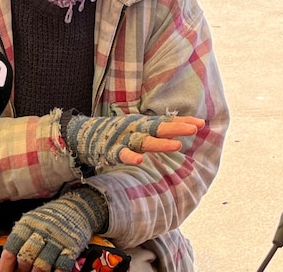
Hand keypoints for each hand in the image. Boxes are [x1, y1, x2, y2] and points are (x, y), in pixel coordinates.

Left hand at [0, 186, 106, 271]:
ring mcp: (57, 239)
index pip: (11, 248)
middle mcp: (42, 231)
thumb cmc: (52, 216)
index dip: (5, 265)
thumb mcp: (32, 222)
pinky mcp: (72, 246)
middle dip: (22, 271)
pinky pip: (61, 266)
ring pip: (41, 265)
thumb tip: (3, 263)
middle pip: (26, 258)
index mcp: (28, 224)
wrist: (79, 206)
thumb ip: (18, 241)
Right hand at [65, 113, 204, 166]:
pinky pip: (120, 154)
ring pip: (144, 141)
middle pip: (159, 128)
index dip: (183, 122)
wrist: (80, 135)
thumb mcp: (136, 129)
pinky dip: (129, 156)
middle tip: (194, 129)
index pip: (166, 121)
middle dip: (176, 128)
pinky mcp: (109, 150)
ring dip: (161, 144)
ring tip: (177, 145)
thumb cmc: (113, 133)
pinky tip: (139, 160)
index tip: (202, 123)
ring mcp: (122, 139)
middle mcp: (134, 128)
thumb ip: (154, 131)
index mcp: (141, 124)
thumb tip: (178, 133)